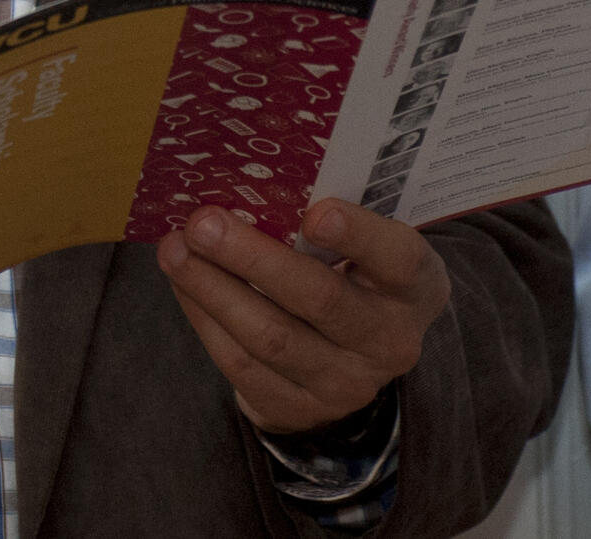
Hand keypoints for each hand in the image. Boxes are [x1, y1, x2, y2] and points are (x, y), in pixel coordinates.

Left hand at [156, 199, 448, 433]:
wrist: (352, 360)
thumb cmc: (353, 275)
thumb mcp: (367, 247)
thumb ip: (331, 219)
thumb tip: (248, 180)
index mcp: (416, 287)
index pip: (399, 258)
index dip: (359, 235)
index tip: (315, 212)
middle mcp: (389, 340)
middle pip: (319, 298)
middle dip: (253, 257)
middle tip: (202, 222)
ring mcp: (346, 384)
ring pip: (271, 336)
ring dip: (213, 289)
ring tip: (175, 249)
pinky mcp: (299, 409)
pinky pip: (242, 365)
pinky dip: (205, 318)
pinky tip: (183, 283)